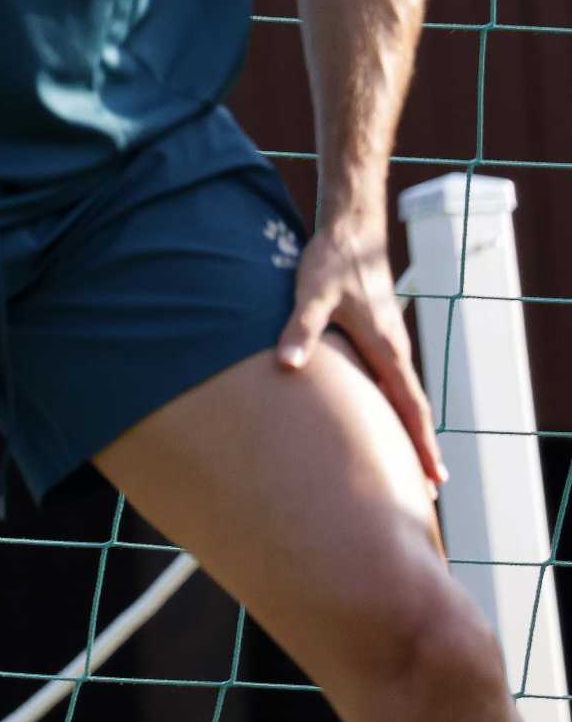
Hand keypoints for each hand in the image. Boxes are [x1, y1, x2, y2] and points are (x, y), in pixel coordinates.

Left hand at [279, 216, 446, 487]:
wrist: (350, 232)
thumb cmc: (332, 263)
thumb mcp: (311, 296)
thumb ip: (300, 329)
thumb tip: (288, 365)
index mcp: (387, 349)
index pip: (410, 406)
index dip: (421, 444)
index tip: (434, 478)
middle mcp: (395, 350)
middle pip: (413, 408)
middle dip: (422, 448)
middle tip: (430, 488)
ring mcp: (390, 343)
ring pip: (405, 394)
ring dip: (410, 427)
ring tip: (412, 462)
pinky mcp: (379, 335)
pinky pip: (393, 379)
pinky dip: (396, 405)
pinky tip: (385, 414)